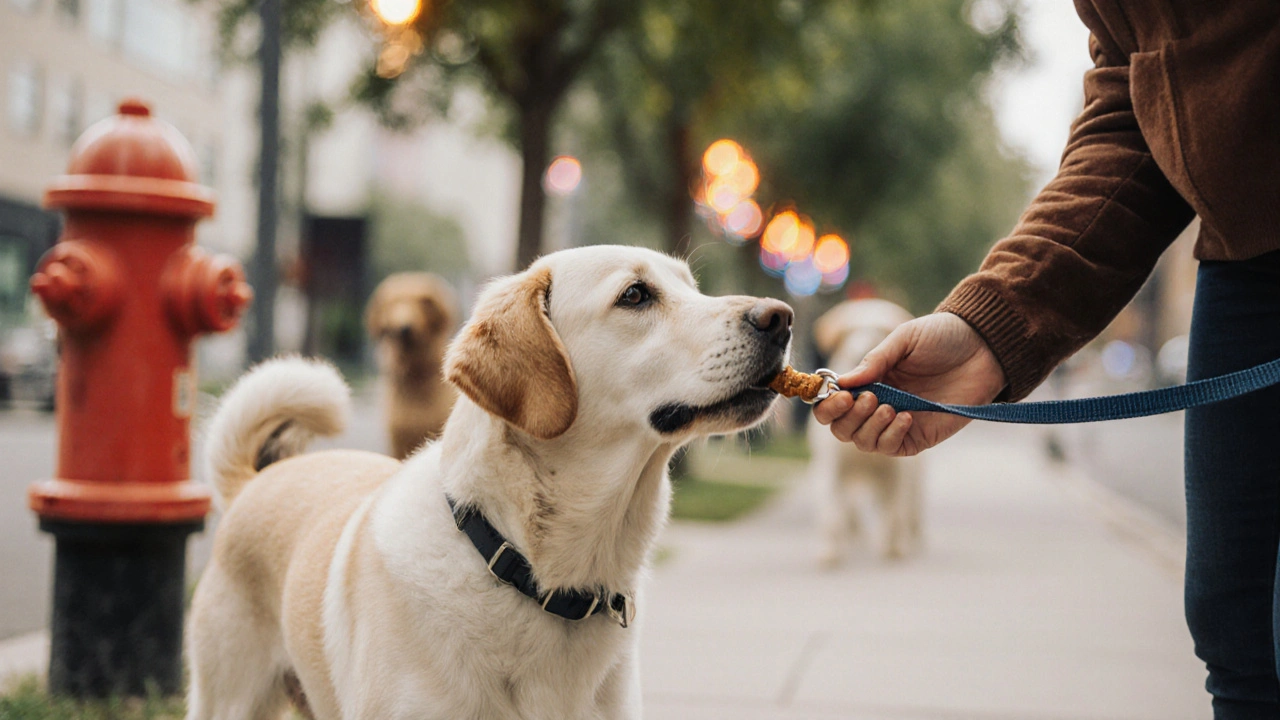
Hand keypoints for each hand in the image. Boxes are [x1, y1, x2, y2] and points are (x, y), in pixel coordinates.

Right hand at [812, 312, 1006, 455]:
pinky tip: (905, 416)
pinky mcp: (920, 436)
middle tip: (868, 398)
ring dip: (868, 427)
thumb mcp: (904, 340)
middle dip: (846, 417)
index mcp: (869, 381)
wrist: (985, 347)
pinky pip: (893, 447)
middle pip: (842, 428)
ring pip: (863, 442)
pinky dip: (891, 435)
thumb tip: (842, 382)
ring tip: (887, 406)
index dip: (827, 405)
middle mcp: (878, 404)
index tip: (838, 395)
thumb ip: (874, 361)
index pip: (833, 404)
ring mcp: (897, 422)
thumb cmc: (943, 337)